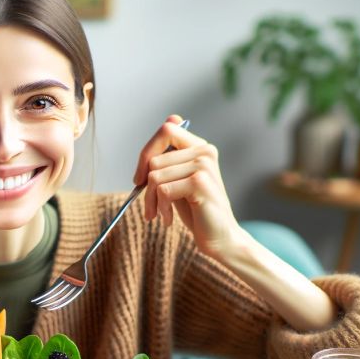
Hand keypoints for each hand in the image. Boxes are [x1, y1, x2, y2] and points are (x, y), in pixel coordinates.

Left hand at [133, 114, 243, 259]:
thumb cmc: (196, 210)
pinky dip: (160, 208)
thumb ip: (168, 157)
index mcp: (200, 147)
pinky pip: (162, 190)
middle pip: (154, 159)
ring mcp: (203, 166)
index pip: (166, 130)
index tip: (140, 178)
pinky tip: (168, 219)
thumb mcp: (178, 179)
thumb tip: (169, 120)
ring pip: (155, 176)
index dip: (146, 153)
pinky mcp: (200, 183)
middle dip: (144, 187)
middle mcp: (204, 152)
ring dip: (151, 201)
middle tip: (150, 207)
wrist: (219, 237)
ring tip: (161, 214)